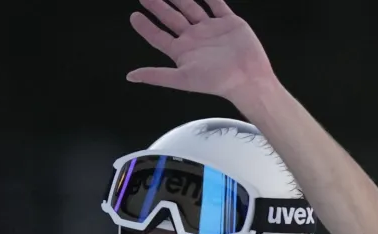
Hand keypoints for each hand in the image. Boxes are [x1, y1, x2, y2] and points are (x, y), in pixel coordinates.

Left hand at [127, 0, 275, 105]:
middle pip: (171, 18)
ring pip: (191, 7)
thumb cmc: (216, 82)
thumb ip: (156, 75)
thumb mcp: (181, 78)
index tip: (134, 15)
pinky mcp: (228, 22)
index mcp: (182, 52)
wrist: (247, 77)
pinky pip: (216, 3)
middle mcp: (195, 39)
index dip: (145, 27)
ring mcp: (211, 29)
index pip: (159, 37)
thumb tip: (130, 76)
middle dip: (158, 6)